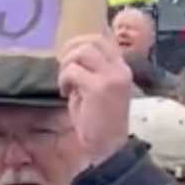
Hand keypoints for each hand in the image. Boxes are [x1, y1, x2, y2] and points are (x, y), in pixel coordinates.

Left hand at [56, 34, 133, 168]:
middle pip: (91, 40)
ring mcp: (112, 77)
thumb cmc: (97, 119)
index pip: (101, 39)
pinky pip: (73, 71)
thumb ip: (89, 70)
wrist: (107, 146)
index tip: (67, 59)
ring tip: (66, 84)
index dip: (79, 42)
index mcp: (121, 67)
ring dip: (66, 66)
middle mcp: (120, 68)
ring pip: (81, 52)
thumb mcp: (96, 88)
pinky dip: (64, 80)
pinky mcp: (100, 88)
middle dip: (70, 51)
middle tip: (63, 69)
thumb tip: (69, 53)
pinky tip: (66, 93)